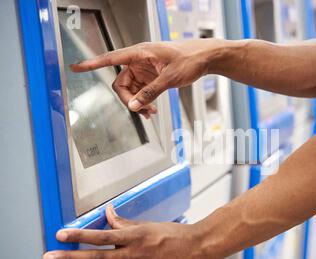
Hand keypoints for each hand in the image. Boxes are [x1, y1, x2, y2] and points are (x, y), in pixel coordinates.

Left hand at [42, 206, 200, 258]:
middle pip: (94, 256)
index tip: (61, 235)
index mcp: (134, 236)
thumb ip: (125, 222)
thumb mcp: (149, 225)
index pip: (100, 235)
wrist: (195, 251)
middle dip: (68, 258)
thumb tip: (109, 214)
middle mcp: (131, 254)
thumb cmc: (175, 236)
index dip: (78, 235)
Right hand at [71, 39, 225, 118]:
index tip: (76, 67)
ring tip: (151, 113)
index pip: (111, 58)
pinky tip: (152, 110)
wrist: (204, 58)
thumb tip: (134, 106)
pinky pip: (141, 92)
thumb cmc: (189, 59)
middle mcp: (138, 60)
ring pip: (131, 90)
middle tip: (141, 111)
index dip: (92, 64)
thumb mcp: (169, 78)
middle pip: (121, 83)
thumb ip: (150, 93)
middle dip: (128, 100)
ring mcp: (144, 69)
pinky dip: (144, 101)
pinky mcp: (151, 77)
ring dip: (138, 103)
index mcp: (140, 53)